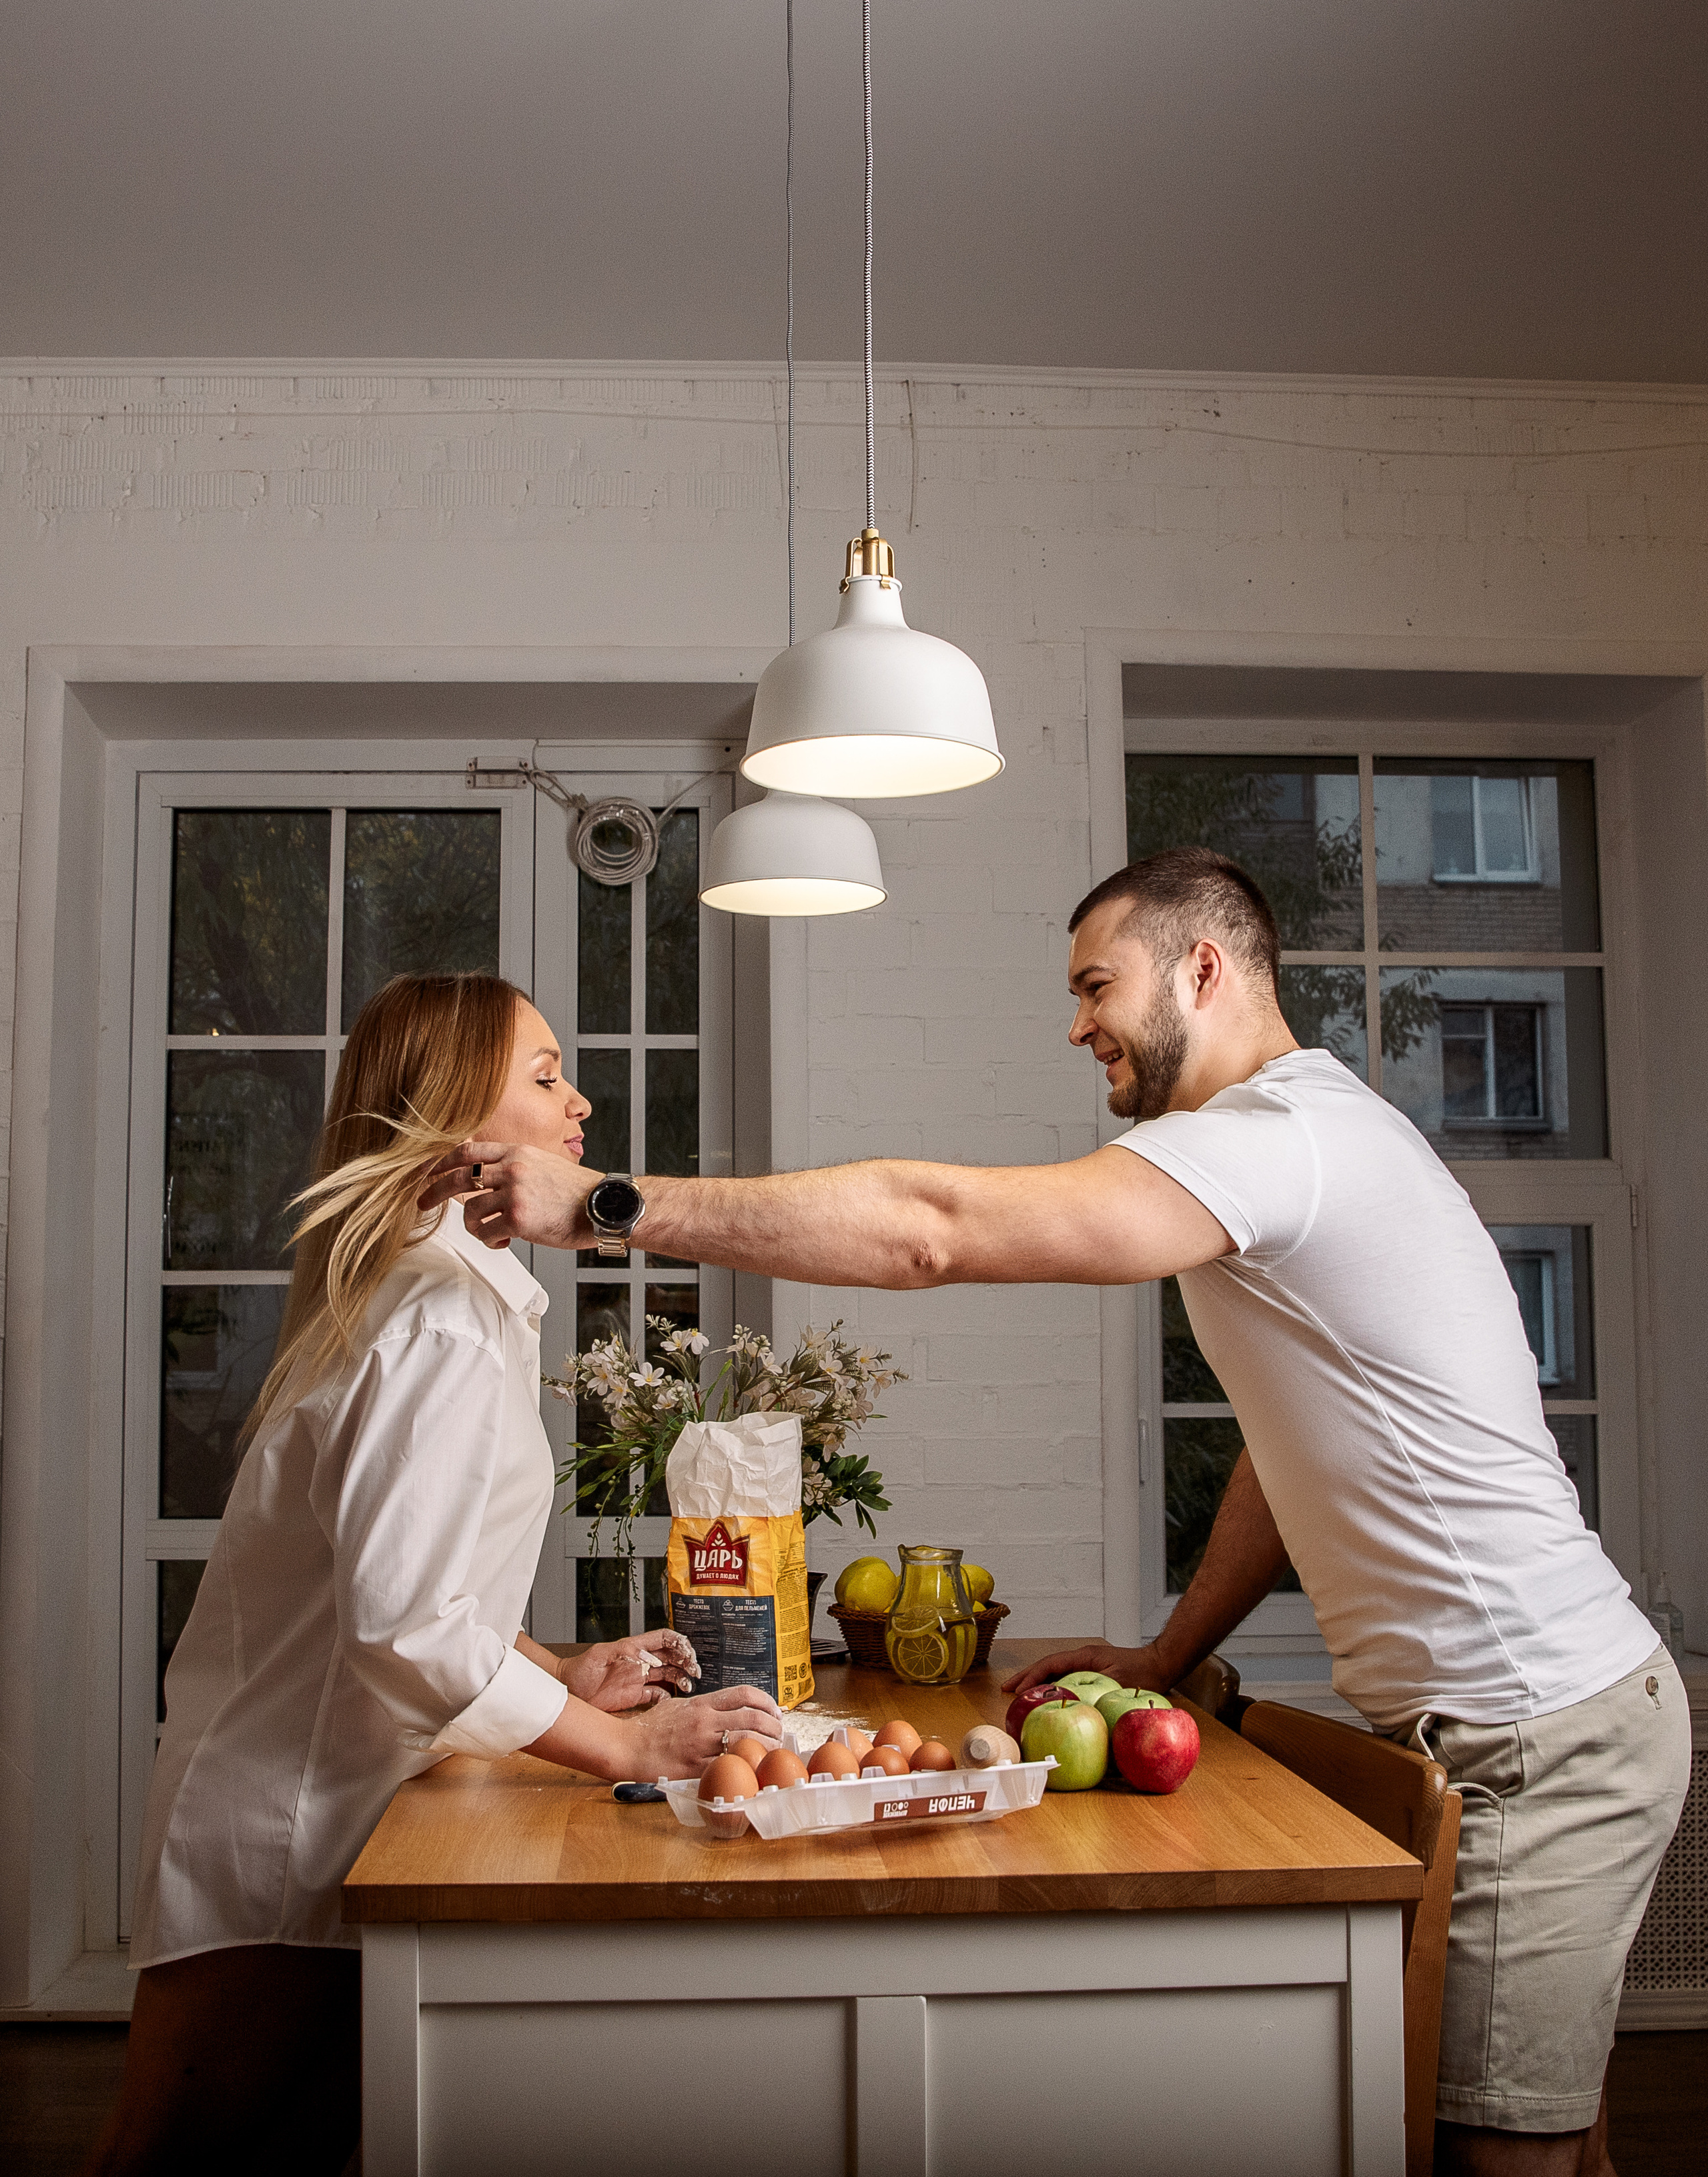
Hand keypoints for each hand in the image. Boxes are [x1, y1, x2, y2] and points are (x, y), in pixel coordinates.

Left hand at [418, 1140, 599, 1250]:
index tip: (425, 1171)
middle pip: (458, 1177)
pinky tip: (505, 1242)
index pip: (467, 1150)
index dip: (440, 1161)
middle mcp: (512, 1168)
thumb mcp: (542, 1164)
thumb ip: (514, 1166)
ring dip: (473, 1227)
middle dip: (433, 1191)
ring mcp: (515, 1193)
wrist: (603, 1206)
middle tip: (421, 1203)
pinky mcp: (519, 1219)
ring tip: (489, 1232)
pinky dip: (491, 1241)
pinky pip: (487, 1233)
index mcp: (517, 1152)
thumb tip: (485, 1179)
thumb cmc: (576, 1192)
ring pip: (470, 1211)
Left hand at [560, 1630, 699, 1710]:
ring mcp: (638, 1679)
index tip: (687, 1652)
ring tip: (688, 1686)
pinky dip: (668, 1698)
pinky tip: (673, 1701)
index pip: (662, 1639)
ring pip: (668, 1675)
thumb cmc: (578, 1671)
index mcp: (633, 1648)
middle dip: (686, 1661)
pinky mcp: (634, 1696)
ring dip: (681, 1678)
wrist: (566, 1691)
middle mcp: (639, 1662)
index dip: (678, 1642)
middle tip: (694, 1671)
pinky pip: (657, 1695)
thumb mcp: (598, 1656)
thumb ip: (621, 1652)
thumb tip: (644, 1655)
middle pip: (670, 1657)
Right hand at [626, 1684, 784, 1779]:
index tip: (775, 1710)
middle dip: (773, 1726)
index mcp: (702, 1704)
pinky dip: (745, 1768)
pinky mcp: (696, 1768)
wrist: (627, 1747)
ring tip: (772, 1751)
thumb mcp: (677, 1706)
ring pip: (745, 1743)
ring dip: (766, 1747)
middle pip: (752, 1718)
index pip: (743, 1694)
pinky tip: (753, 1770)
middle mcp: (705, 1721)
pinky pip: (728, 1767)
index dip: (766, 1701)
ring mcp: (701, 1745)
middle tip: (780, 1733)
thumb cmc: (649, 1728)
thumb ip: (702, 1706)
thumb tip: (725, 1707)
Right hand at [999, 1641, 1170, 1696]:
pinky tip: (1048, 1698)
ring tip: (1020, 1694)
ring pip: (1055, 1672)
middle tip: (1007, 1689)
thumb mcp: (1119, 1685)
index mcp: (1084, 1657)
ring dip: (1037, 1682)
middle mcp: (1082, 1658)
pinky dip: (1052, 1687)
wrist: (1162, 1664)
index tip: (1017, 1690)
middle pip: (1047, 1666)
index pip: (1050, 1664)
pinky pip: (1066, 1679)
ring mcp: (1086, 1665)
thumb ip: (1101, 1697)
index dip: (1031, 1677)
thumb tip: (1083, 1715)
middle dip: (1026, 1677)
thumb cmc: (1144, 1674)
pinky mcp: (1092, 1674)